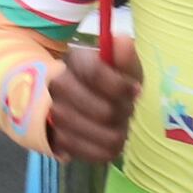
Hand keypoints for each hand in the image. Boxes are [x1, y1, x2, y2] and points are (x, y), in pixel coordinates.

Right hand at [42, 34, 139, 163]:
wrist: (86, 103)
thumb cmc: (110, 82)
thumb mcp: (122, 67)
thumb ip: (125, 57)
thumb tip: (123, 40)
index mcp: (76, 60)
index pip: (95, 73)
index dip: (121, 86)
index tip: (136, 91)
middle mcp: (58, 85)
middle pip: (101, 111)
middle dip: (123, 114)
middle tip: (128, 110)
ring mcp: (55, 113)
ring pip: (96, 133)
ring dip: (115, 133)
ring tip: (120, 125)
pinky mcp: (57, 138)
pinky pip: (87, 152)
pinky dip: (105, 150)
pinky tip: (111, 141)